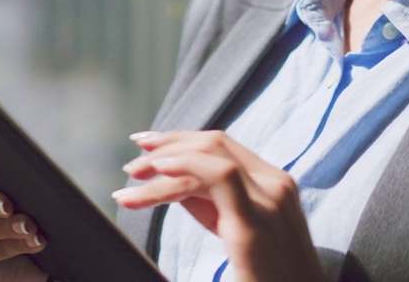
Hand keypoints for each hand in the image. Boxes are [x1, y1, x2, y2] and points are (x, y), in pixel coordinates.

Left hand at [114, 131, 323, 281]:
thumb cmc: (268, 278)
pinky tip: (156, 173)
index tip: (146, 146)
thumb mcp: (237, 232)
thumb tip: (170, 180)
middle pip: (213, 143)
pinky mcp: (256, 223)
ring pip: (210, 155)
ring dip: (163, 161)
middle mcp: (276, 185)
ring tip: (132, 177)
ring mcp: (270, 200)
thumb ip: (209, 202)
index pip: (222, 146)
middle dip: (167, 146)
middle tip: (132, 165)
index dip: (180, 140)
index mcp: (274, 184)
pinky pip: (219, 177)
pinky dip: (183, 168)